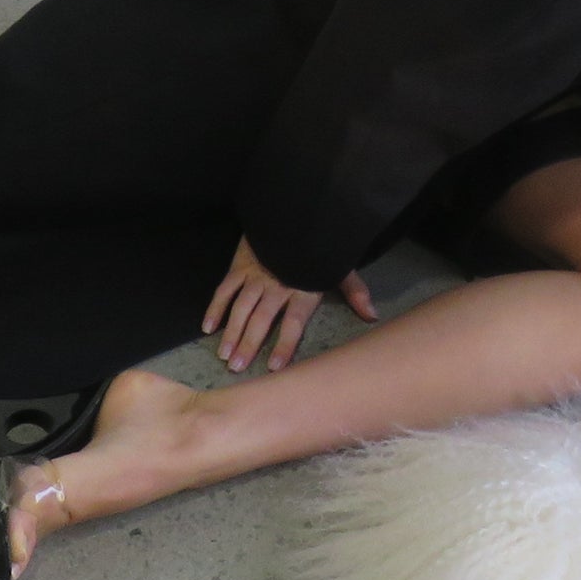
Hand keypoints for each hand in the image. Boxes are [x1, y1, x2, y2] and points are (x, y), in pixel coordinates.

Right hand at [202, 237, 378, 371]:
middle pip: (260, 320)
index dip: (283, 345)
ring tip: (224, 355)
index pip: (292, 323)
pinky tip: (208, 327)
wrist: (295, 211)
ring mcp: (255, 276)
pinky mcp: (239, 266)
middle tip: (236, 368)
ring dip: (231, 333)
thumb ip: (355, 292)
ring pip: (240, 308)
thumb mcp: (341, 266)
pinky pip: (224, 290)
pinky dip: (215, 308)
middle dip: (248, 345)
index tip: (273, 367)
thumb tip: (372, 315)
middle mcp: (276, 287)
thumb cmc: (319, 244)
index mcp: (302, 290)